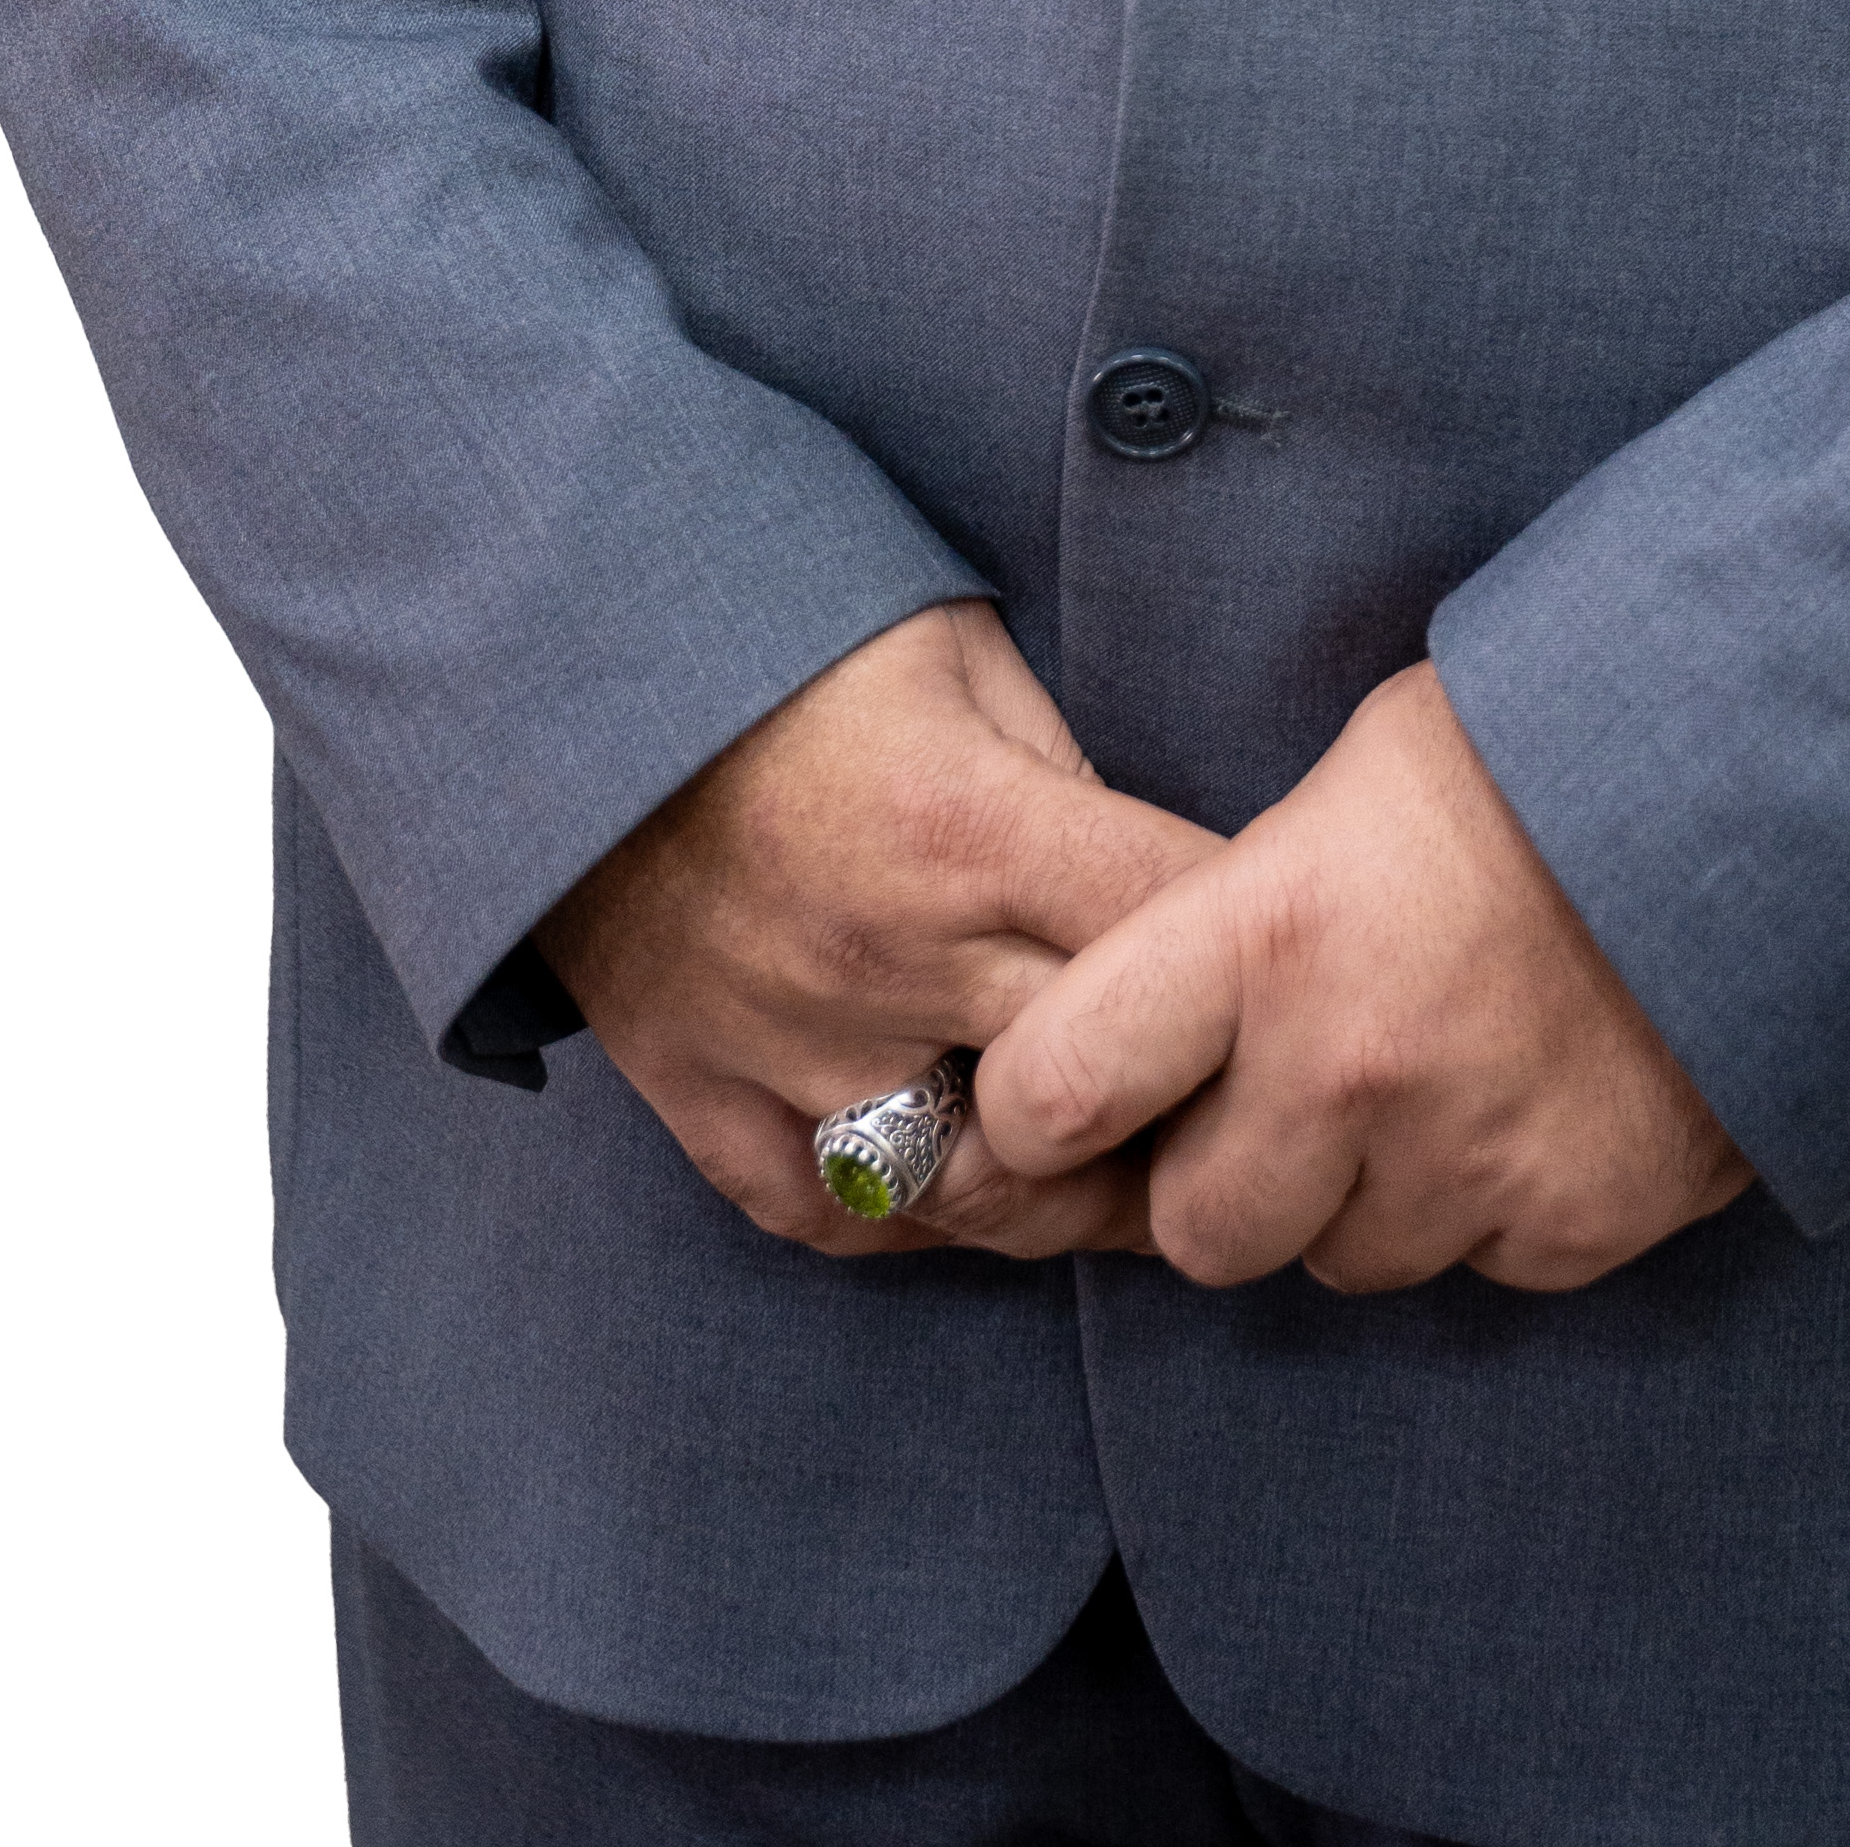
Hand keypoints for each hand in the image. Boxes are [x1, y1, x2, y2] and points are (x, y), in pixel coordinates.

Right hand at [540, 600, 1220, 1259]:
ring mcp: (788, 1047)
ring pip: (980, 1193)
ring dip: (1065, 1189)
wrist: (554, 664)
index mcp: (968, 829)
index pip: (1176, 931)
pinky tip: (971, 1178)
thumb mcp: (956, 652)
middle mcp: (888, 961)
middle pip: (1100, 1093)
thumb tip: (1157, 892)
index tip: (1295, 954)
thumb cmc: (780, 634)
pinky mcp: (703, 1097)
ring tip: (1127, 1164)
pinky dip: (913, 1211)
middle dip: (1190, 1097)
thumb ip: (1061, 782)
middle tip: (1244, 1093)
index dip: (1259, 949)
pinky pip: (835, 1215)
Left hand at [975, 658, 1752, 1294]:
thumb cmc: (1540, 743)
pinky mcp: (1577, 1224)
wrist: (1772, 776)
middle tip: (1284, 1092)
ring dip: (1363, 1195)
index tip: (1060, 1099)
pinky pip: (1481, 1265)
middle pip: (1197, 1228)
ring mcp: (1471, 1162)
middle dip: (1222, 1177)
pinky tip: (1537, 1092)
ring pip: (1342, 1261)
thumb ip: (1245, 913)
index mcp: (1270, 929)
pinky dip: (1491, 1205)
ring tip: (1435, 1070)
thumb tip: (1157, 1017)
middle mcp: (1351, 1069)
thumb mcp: (1352, 777)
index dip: (1037, 1112)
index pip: (1053, 1090)